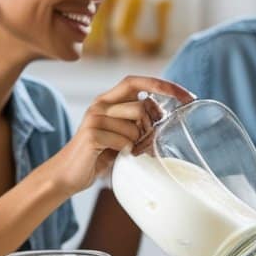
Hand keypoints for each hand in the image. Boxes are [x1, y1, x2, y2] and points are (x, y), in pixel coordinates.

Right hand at [43, 75, 193, 195]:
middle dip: (151, 126)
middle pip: (142, 105)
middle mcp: (100, 104)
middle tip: (146, 142)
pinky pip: (125, 140)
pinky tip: (117, 155)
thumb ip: (138, 122)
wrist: (68, 174)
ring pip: (135, 124)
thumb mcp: (122, 134)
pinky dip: (126, 150)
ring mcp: (94, 118)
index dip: (163, 85)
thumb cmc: (99, 154)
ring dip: (138, 141)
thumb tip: (165, 117)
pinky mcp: (92, 134)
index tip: (188, 96)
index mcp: (108, 100)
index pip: (138, 81)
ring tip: (129, 151)